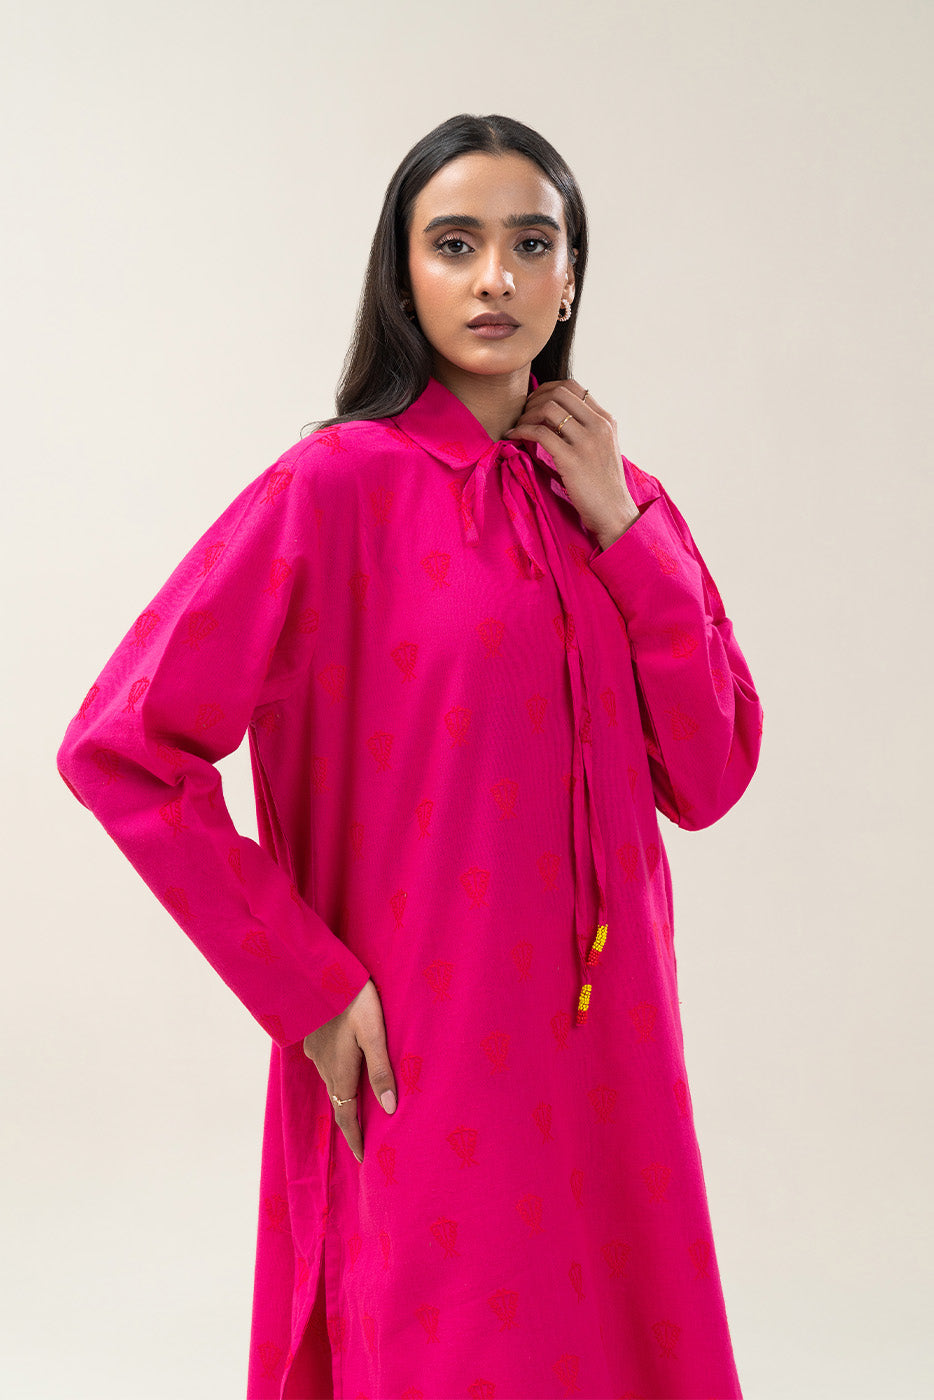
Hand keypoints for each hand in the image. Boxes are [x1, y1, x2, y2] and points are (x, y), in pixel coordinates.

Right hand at [302, 978, 395, 1162]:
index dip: (355, 1138)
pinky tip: (344, 1069)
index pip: (347, 1116)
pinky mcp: (312, 1038)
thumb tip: (391, 1108)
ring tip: (357, 1108)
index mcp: (340, 1072)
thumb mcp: (374, 1034)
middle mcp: (325, 1067)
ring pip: (331, 1083)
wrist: (319, 973)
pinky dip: (336, 1077)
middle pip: (339, 1103)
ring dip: (343, 1099)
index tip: (362, 1159)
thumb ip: (381, 1069)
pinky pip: (325, 1066)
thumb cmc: (353, 1001)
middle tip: (362, 1141)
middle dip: (350, 1123)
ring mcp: (316, 1052)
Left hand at [504, 379, 639, 549]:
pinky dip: (521, 431)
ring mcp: (587, 442)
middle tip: (523, 414)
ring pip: (548, 409)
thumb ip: (586, 431)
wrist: (615, 514)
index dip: (547, 389)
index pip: (573, 387)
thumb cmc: (603, 486)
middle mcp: (599, 426)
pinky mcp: (573, 460)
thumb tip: (557, 418)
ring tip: (518, 427)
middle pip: (559, 392)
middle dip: (534, 399)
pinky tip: (513, 437)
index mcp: (606, 420)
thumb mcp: (602, 449)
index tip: (534, 403)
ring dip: (527, 415)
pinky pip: (540, 433)